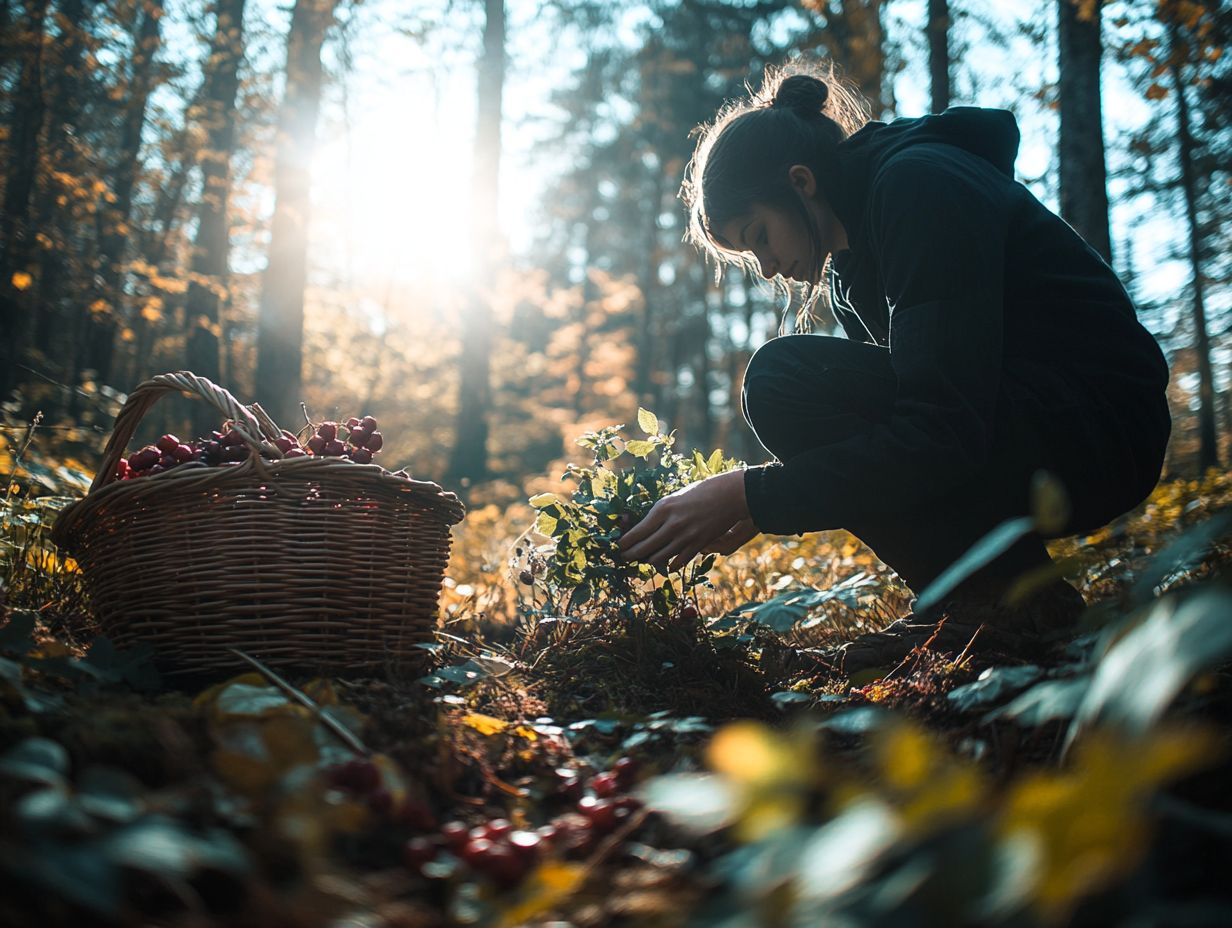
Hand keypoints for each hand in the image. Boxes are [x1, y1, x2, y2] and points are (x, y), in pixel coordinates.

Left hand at [617, 469, 759, 572]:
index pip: (636, 533)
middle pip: (644, 548)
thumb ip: (659, 515)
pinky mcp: (698, 545)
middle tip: (625, 557)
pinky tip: (666, 563)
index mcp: (662, 509)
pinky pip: (678, 562)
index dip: (625, 543)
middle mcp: (672, 525)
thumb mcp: (674, 499)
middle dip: (631, 555)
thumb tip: (643, 529)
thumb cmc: (700, 492)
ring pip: (659, 558)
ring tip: (644, 559)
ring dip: (649, 560)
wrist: (729, 495)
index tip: (619, 546)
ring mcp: (686, 537)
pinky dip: (670, 564)